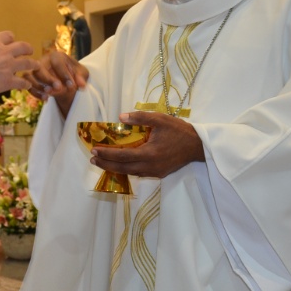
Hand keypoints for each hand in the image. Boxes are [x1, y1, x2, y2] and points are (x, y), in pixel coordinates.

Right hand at [0, 31, 38, 101]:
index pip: (8, 35)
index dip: (11, 40)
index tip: (11, 43)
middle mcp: (2, 52)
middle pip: (22, 46)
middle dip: (27, 49)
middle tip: (30, 51)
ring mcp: (7, 66)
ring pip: (28, 63)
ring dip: (33, 65)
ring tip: (36, 66)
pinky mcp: (8, 81)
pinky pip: (23, 82)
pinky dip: (26, 84)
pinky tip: (27, 86)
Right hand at [24, 51, 88, 117]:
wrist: (67, 81)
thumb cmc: (74, 74)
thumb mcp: (82, 74)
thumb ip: (82, 77)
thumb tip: (81, 84)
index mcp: (56, 56)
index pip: (57, 63)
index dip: (64, 74)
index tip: (72, 86)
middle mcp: (43, 61)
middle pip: (40, 68)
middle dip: (49, 79)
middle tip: (59, 89)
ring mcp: (35, 70)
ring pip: (30, 76)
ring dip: (39, 86)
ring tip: (50, 94)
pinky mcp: (30, 79)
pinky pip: (27, 85)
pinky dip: (35, 93)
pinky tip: (46, 99)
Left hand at [89, 111, 204, 178]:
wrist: (197, 145)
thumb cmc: (178, 130)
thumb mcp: (160, 119)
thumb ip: (140, 118)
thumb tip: (121, 117)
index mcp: (149, 153)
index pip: (122, 156)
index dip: (107, 154)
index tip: (94, 150)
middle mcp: (150, 166)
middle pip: (123, 168)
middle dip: (106, 164)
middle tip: (93, 158)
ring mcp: (155, 171)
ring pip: (130, 173)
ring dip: (115, 168)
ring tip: (102, 162)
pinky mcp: (159, 173)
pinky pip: (139, 173)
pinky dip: (127, 169)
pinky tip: (121, 164)